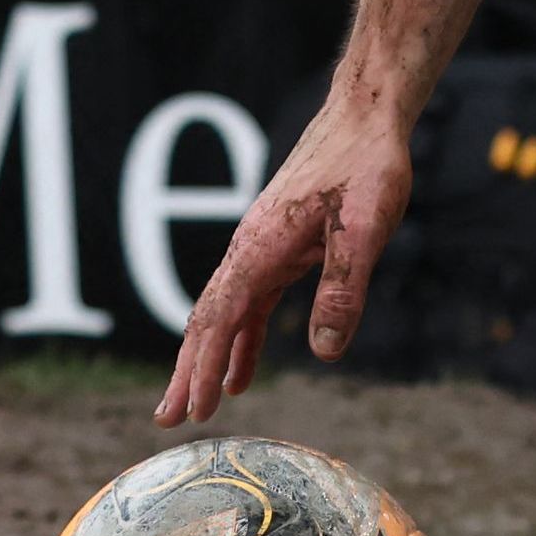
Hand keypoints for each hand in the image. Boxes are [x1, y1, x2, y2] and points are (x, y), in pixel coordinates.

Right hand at [155, 91, 415, 422]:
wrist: (365, 115)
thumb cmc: (366, 164)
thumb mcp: (365, 228)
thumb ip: (342, 289)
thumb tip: (324, 352)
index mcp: (261, 246)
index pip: (223, 317)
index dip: (206, 366)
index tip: (195, 410)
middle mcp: (250, 248)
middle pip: (208, 319)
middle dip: (188, 371)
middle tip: (169, 420)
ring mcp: (261, 247)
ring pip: (225, 312)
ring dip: (210, 359)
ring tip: (197, 405)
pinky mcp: (278, 246)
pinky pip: (250, 301)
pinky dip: (241, 338)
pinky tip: (242, 370)